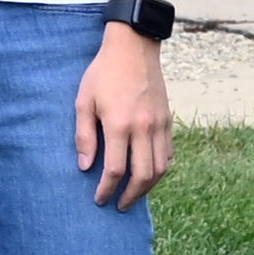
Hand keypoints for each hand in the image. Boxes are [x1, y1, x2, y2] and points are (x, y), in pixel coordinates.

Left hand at [76, 25, 171, 208]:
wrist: (134, 47)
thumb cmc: (103, 73)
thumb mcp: (84, 101)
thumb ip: (85, 136)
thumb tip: (86, 167)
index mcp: (119, 125)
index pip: (116, 170)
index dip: (107, 190)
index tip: (99, 199)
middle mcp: (144, 128)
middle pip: (142, 176)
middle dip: (130, 197)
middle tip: (119, 207)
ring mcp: (160, 125)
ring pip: (161, 168)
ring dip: (148, 187)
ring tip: (135, 195)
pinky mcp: (168, 120)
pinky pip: (169, 153)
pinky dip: (161, 169)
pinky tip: (150, 174)